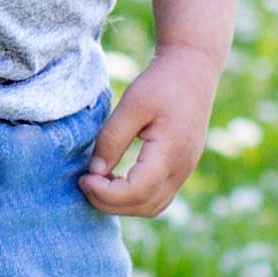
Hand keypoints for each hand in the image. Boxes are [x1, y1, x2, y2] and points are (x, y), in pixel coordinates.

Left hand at [78, 46, 222, 216]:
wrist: (193, 70)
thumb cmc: (162, 83)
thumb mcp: (132, 104)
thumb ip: (112, 139)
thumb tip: (94, 172)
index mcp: (171, 153)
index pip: (137, 192)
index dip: (106, 193)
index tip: (83, 178)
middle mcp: (182, 169)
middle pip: (145, 206)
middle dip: (110, 203)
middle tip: (84, 183)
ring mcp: (184, 171)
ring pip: (152, 206)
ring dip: (122, 204)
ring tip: (97, 183)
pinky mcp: (181, 168)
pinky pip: (157, 196)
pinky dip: (134, 197)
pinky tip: (114, 180)